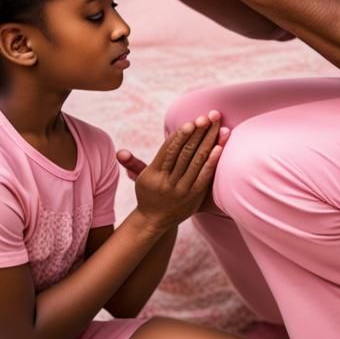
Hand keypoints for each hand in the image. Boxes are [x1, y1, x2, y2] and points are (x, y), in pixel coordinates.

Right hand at [127, 112, 229, 231]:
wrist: (155, 222)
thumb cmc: (149, 194)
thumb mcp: (140, 178)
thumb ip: (133, 163)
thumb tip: (120, 152)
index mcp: (154, 173)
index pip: (169, 150)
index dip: (181, 135)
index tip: (192, 121)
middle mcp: (167, 181)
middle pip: (185, 152)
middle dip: (198, 132)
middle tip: (209, 116)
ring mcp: (182, 189)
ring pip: (196, 161)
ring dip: (209, 142)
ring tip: (218, 126)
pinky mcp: (194, 196)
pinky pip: (204, 176)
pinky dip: (212, 161)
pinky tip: (219, 147)